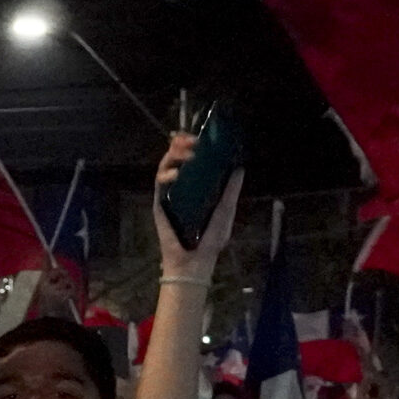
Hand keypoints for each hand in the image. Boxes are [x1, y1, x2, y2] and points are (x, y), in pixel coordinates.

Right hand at [152, 132, 243, 272]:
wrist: (194, 260)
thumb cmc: (210, 239)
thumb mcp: (225, 211)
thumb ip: (230, 190)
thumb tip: (239, 168)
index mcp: (198, 187)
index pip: (192, 161)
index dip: (193, 147)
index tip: (200, 137)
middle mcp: (182, 188)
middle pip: (177, 159)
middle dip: (181, 145)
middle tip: (190, 139)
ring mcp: (169, 194)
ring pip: (165, 167)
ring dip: (173, 155)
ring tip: (186, 152)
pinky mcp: (159, 203)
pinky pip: (159, 184)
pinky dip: (165, 175)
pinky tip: (175, 173)